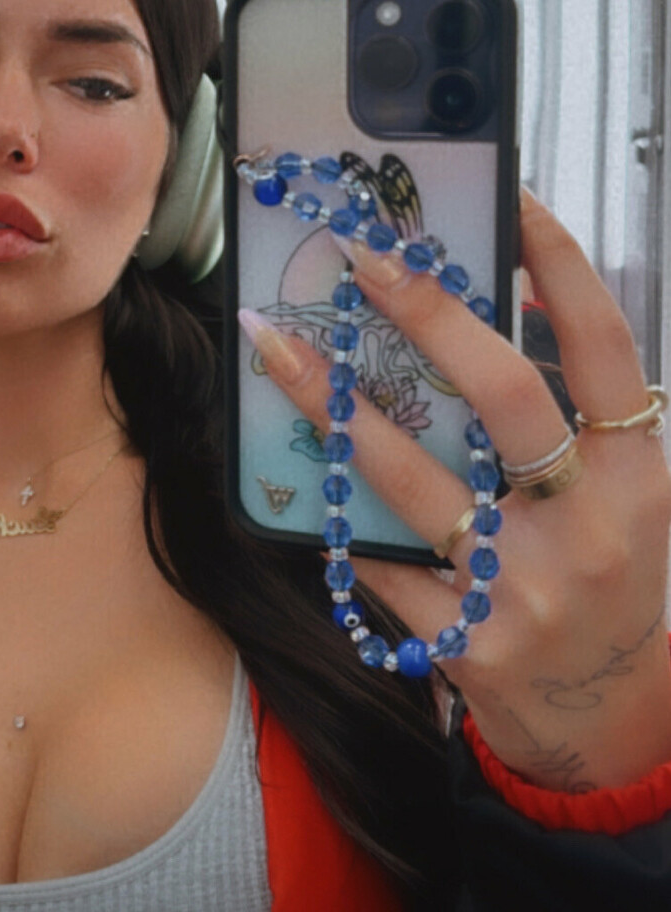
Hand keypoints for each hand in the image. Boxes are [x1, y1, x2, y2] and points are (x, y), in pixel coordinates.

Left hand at [241, 189, 670, 792]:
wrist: (605, 717)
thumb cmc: (601, 573)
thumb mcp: (619, 490)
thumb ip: (572, 407)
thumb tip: (501, 292)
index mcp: (639, 473)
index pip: (604, 345)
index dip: (558, 263)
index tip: (505, 194)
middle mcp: (589, 525)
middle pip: (506, 396)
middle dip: (430, 316)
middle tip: (364, 255)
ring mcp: (524, 588)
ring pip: (415, 479)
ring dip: (337, 405)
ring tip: (276, 342)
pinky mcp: (464, 641)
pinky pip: (380, 561)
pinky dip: (336, 515)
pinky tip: (290, 467)